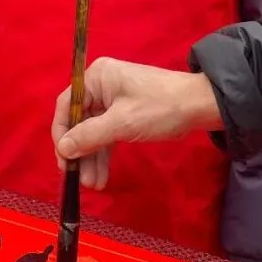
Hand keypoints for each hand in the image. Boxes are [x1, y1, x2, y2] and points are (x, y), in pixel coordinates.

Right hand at [52, 58, 222, 189]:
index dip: (61, 134)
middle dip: (80, 151)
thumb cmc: (159, 108)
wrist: (200, 106)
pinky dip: (105, 153)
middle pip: (80, 121)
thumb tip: (62, 149)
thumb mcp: (122, 123)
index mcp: (96, 77)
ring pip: (94, 132)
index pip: (67, 105)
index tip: (63, 160)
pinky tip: (102, 175)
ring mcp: (114, 100)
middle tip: (78, 178)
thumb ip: (89, 136)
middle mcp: (101, 85)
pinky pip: (108, 134)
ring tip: (93, 184)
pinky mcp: (126, 113)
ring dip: (92, 157)